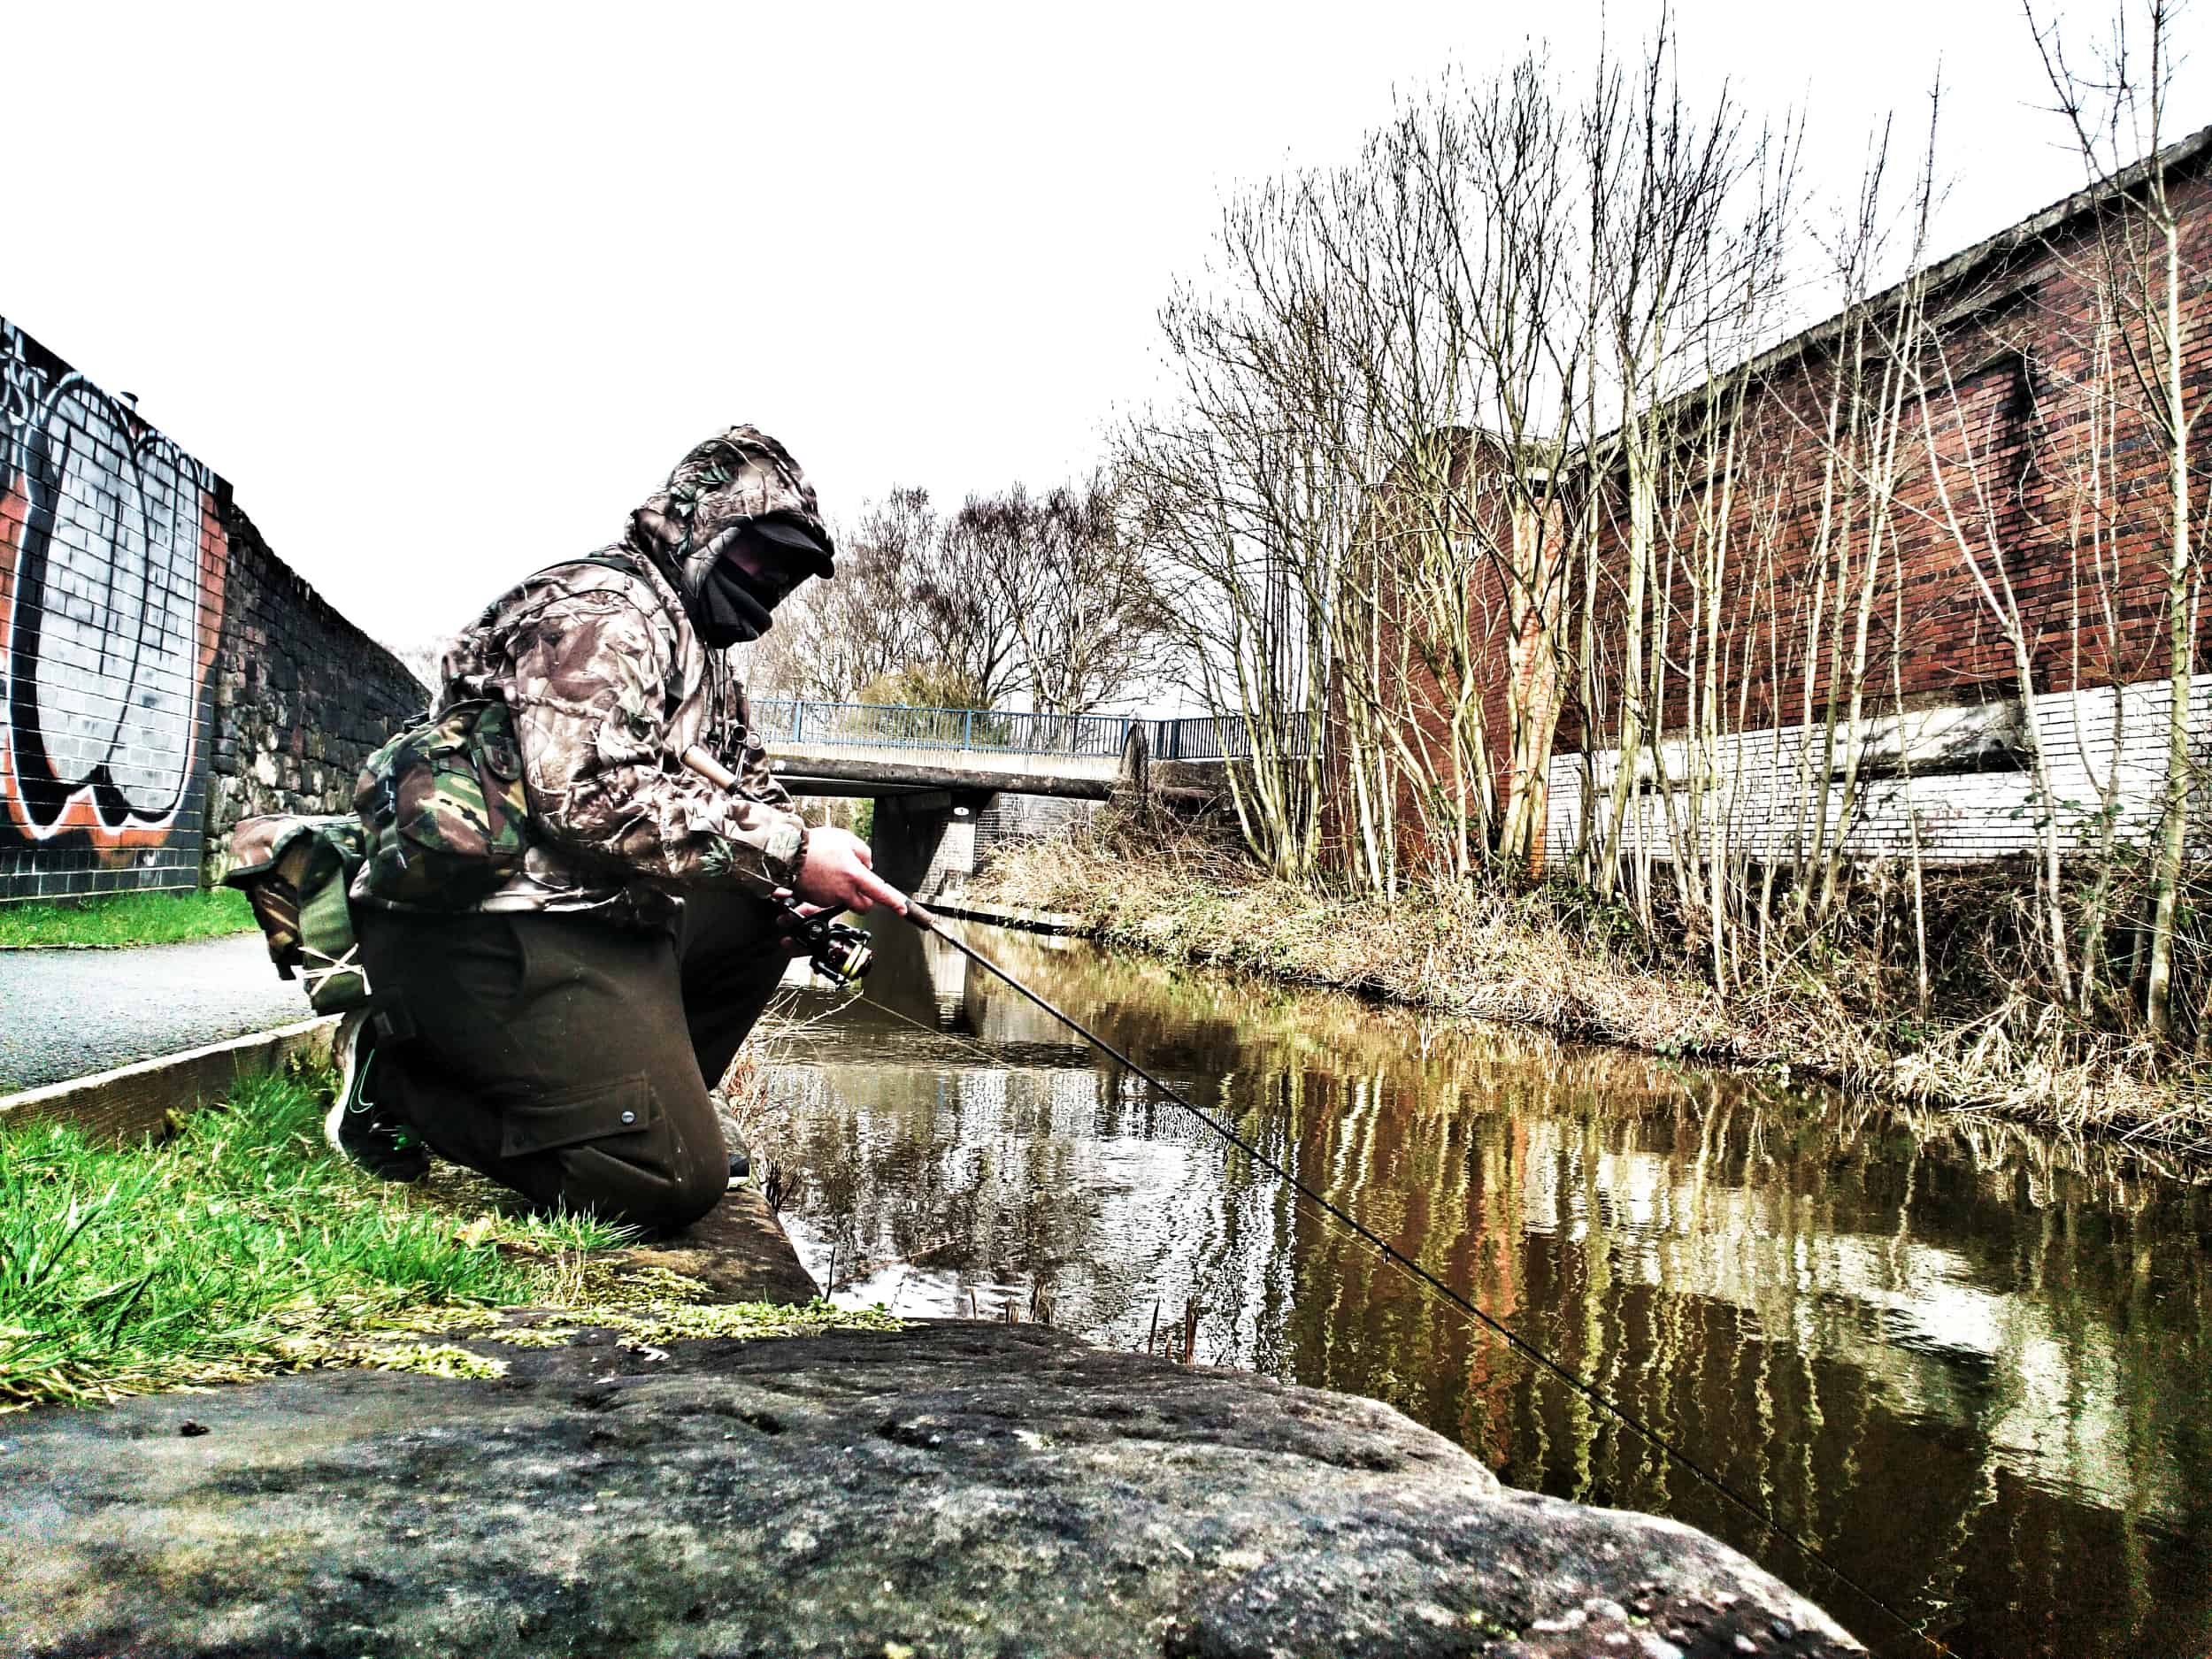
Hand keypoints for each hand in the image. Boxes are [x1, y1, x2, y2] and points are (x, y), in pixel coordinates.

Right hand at [790, 826, 906, 914]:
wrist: (787, 854)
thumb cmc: (815, 845)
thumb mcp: (846, 839)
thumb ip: (863, 852)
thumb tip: (867, 864)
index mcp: (854, 875)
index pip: (880, 893)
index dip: (893, 902)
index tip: (901, 908)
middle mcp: (843, 891)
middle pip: (864, 906)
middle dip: (866, 900)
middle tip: (861, 888)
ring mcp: (828, 898)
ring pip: (845, 903)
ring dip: (846, 895)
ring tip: (835, 876)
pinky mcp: (816, 901)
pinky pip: (828, 901)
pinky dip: (829, 893)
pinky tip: (823, 879)